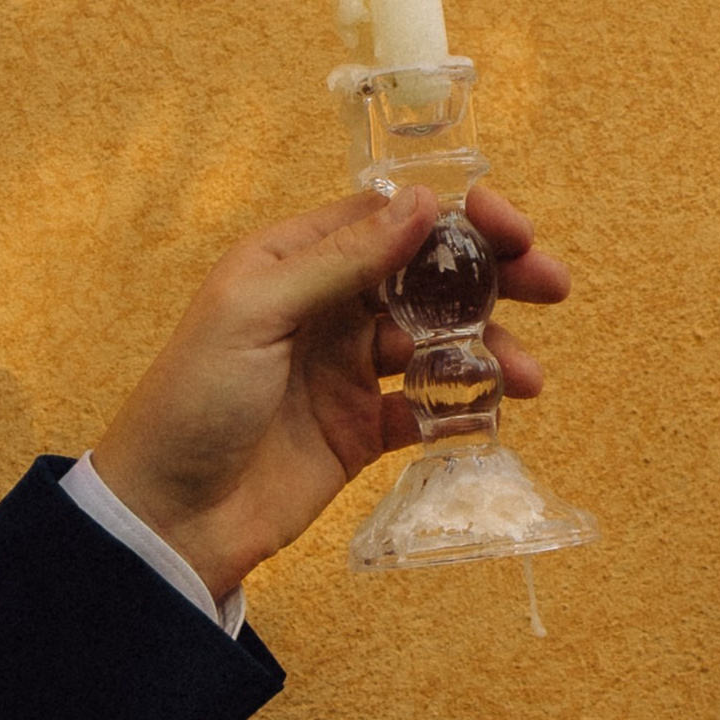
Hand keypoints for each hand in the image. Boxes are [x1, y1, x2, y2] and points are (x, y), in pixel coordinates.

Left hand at [89, 183, 570, 598]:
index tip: (512, 229)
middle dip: (495, 277)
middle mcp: (328, 309)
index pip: (392, 219)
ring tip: (527, 377)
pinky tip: (488, 416)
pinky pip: (430, 410)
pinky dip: (464, 409)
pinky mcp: (362, 431)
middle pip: (430, 276)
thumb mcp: (259, 312)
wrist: (168, 518)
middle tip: (552, 285)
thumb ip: (345, 259)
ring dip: (490, 351)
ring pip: (441, 343)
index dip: (457, 218)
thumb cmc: (193, 400)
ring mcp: (349, 371)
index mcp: (295, 263)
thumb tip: (424, 202)